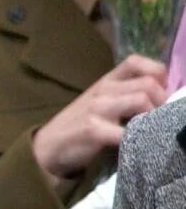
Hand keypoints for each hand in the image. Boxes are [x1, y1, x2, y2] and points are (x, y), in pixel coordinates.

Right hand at [33, 55, 168, 183]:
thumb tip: (161, 96)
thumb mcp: (100, 102)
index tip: (160, 92)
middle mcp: (102, 90)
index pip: (135, 62)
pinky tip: (134, 144)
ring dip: (153, 117)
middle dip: (162, 101)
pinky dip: (136, 138)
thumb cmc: (78, 124)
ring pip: (141, 101)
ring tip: (148, 129)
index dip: (156, 74)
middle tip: (158, 117)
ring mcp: (97, 109)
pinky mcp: (92, 130)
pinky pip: (126, 131)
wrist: (47, 146)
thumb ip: (125, 95)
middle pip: (148, 84)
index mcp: (106, 81)